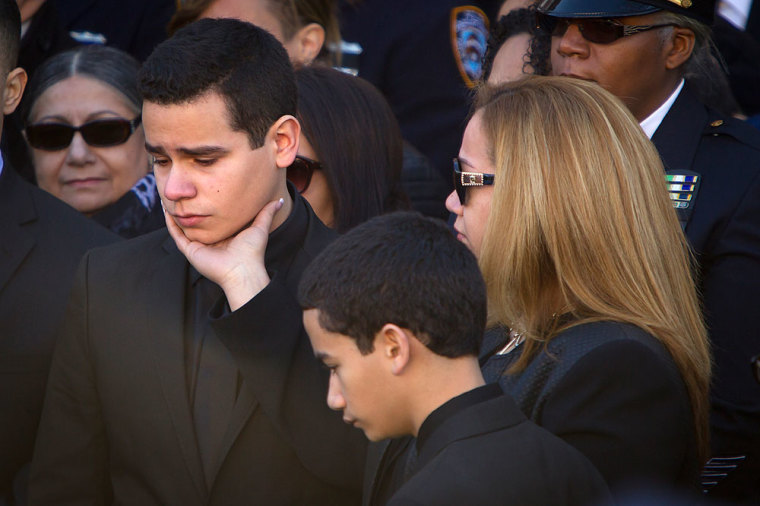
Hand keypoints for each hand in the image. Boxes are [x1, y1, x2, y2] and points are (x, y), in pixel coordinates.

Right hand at [164, 198, 284, 310]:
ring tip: (170, 198)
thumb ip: (267, 213)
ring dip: (177, 214)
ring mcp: (199, 246)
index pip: (212, 218)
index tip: (202, 190)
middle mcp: (210, 241)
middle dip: (189, 208)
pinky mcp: (191, 251)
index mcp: (224, 236)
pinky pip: (177, 235)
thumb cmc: (252, 252)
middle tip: (182, 192)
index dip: (206, 205)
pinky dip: (171, 224)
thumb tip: (278, 200)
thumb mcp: (259, 227)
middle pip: (196, 222)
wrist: (242, 269)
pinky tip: (166, 210)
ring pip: (184, 227)